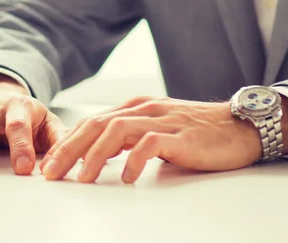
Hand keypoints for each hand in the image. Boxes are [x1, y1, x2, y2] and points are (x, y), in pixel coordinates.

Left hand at [40, 95, 263, 183]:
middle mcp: (144, 109)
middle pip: (97, 124)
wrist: (238, 125)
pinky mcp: (180, 136)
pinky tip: (129, 178)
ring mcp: (162, 120)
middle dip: (70, 149)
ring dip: (95, 155)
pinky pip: (151, 144)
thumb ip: (129, 136)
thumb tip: (97, 154)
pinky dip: (136, 160)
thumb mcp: (155, 128)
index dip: (67, 142)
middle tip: (50, 173)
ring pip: (117, 131)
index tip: (49, 164)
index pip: (92, 122)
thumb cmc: (195, 131)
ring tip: (82, 179)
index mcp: (135, 107)